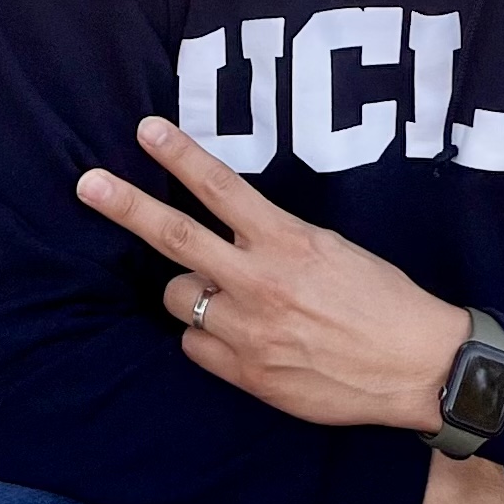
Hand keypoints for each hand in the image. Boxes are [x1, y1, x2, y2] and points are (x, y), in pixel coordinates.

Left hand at [79, 116, 464, 430]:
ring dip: (191, 291)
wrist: (415, 367)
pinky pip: (196, 347)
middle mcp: (260, 281)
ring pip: (180, 297)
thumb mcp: (335, 249)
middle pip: (176, 238)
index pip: (220, 188)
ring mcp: (248, 329)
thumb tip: (237, 233)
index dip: (179, 156)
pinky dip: (208, 338)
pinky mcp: (245, 373)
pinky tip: (241, 339)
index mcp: (287, 241)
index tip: (145, 130)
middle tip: (87, 184)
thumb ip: (279, 240)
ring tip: (225, 295)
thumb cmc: (385, 301)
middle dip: (125, 207)